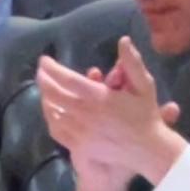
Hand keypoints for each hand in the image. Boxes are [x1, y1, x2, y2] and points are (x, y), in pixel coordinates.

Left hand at [37, 38, 185, 190]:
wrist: (148, 150)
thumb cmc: (146, 115)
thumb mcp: (144, 86)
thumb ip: (132, 62)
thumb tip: (123, 40)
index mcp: (98, 97)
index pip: (66, 79)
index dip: (51, 68)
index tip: (44, 60)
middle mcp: (84, 113)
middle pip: (53, 94)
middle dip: (43, 79)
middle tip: (41, 71)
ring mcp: (79, 131)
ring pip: (52, 111)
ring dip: (45, 96)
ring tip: (44, 87)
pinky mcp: (78, 145)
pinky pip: (56, 129)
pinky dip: (50, 117)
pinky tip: (51, 110)